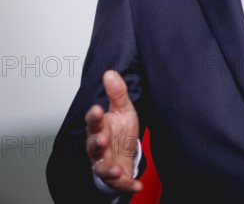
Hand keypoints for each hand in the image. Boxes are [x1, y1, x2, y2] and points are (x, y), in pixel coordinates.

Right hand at [85, 70, 142, 192]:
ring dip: (107, 168)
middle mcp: (99, 146)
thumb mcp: (123, 108)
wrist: (124, 150)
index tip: (97, 109)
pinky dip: (128, 184)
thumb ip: (117, 92)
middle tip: (102, 138)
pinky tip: (137, 184)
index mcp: (100, 127)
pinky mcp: (115, 176)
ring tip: (115, 168)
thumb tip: (110, 72)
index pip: (93, 121)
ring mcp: (105, 162)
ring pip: (100, 166)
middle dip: (96, 142)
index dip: (94, 116)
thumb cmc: (120, 129)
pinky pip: (119, 182)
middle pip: (93, 144)